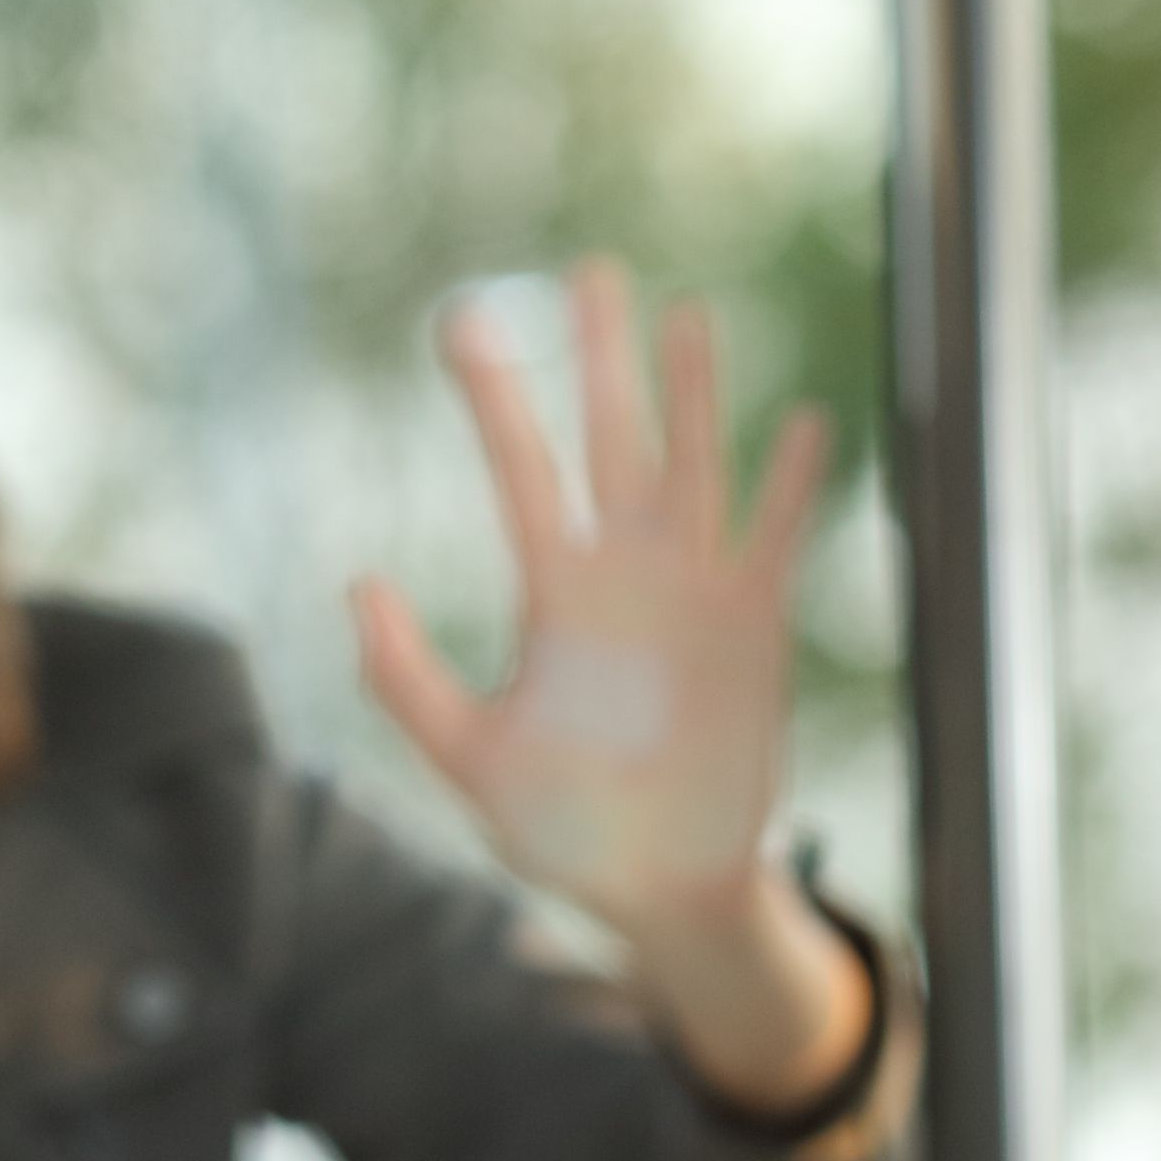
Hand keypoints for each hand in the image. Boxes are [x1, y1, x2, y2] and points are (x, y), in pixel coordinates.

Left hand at [356, 259, 829, 949]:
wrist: (663, 889)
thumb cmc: (567, 831)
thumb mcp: (472, 761)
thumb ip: (407, 682)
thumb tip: (356, 584)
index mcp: (555, 594)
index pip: (520, 470)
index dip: (495, 398)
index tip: (461, 322)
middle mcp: (625, 575)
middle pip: (611, 441)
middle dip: (601, 358)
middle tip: (587, 270)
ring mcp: (694, 595)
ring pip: (693, 469)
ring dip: (693, 395)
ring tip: (688, 315)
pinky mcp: (753, 631)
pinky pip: (773, 543)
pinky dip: (789, 487)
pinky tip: (804, 421)